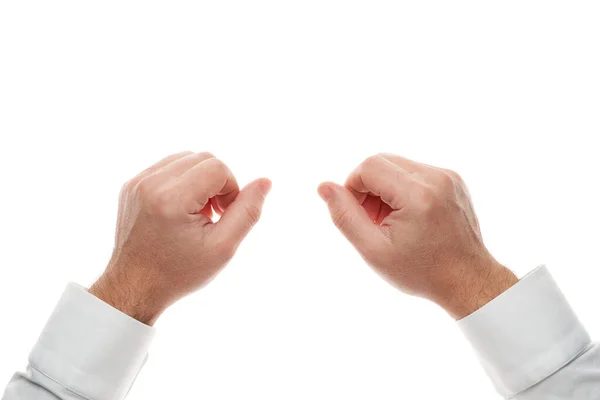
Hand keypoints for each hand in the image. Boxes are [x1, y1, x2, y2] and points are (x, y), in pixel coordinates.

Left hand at [89, 151, 270, 324]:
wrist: (134, 286)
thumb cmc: (180, 272)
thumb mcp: (223, 247)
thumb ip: (247, 212)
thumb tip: (266, 181)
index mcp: (171, 199)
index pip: (217, 167)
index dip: (230, 189)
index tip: (223, 215)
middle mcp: (150, 183)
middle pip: (203, 158)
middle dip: (216, 183)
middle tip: (213, 215)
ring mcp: (136, 182)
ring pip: (186, 158)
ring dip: (200, 180)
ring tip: (197, 213)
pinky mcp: (130, 185)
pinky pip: (167, 166)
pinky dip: (182, 182)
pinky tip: (181, 210)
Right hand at [318, 153, 516, 318]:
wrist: (468, 280)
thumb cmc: (420, 271)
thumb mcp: (374, 250)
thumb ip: (345, 216)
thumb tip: (324, 186)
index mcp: (417, 194)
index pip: (369, 166)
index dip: (353, 187)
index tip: (358, 215)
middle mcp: (435, 177)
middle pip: (382, 160)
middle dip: (367, 187)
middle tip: (372, 220)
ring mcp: (447, 176)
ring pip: (397, 165)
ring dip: (384, 188)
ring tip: (390, 221)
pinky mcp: (453, 179)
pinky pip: (414, 171)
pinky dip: (402, 188)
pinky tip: (407, 216)